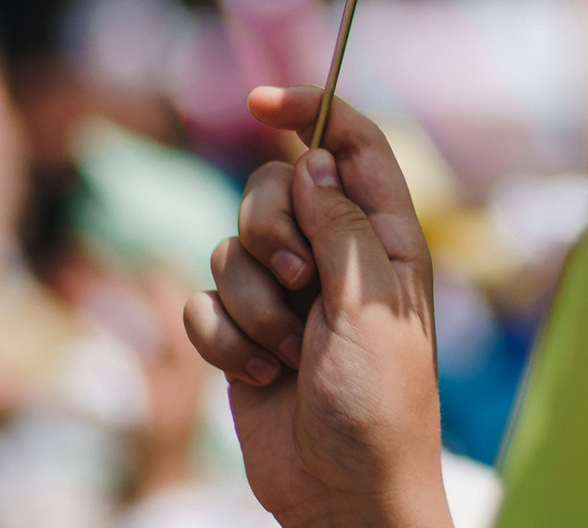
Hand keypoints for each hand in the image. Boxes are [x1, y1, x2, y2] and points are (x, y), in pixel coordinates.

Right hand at [181, 86, 448, 527]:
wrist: (341, 492)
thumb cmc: (378, 401)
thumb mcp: (370, 303)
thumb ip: (342, 223)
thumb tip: (313, 156)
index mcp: (386, 237)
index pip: (350, 146)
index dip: (312, 109)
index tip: (262, 99)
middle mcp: (334, 256)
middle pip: (274, 188)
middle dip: (273, 234)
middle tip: (303, 286)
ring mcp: (286, 295)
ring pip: (230, 249)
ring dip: (252, 305)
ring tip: (288, 353)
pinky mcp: (242, 334)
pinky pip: (201, 304)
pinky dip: (222, 341)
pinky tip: (258, 378)